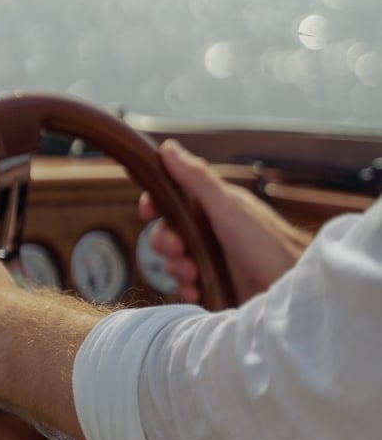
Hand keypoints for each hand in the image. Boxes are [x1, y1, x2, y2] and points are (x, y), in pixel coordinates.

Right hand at [139, 140, 312, 302]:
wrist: (291, 288)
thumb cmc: (267, 243)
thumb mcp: (227, 207)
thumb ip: (197, 179)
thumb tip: (169, 148)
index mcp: (212, 206)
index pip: (172, 198)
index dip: (155, 204)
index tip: (148, 212)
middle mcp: (210, 230)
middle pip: (167, 232)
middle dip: (166, 242)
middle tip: (179, 250)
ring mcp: (212, 259)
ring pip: (173, 261)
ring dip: (176, 269)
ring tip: (194, 275)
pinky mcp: (215, 285)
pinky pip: (186, 286)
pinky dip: (186, 289)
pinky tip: (197, 291)